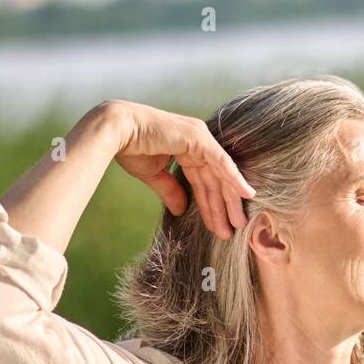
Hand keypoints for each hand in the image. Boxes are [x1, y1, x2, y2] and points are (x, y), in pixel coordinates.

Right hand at [101, 100, 256, 239]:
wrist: (117, 132)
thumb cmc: (131, 148)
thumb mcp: (155, 175)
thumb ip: (171, 191)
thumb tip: (180, 210)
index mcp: (187, 149)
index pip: (204, 182)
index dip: (210, 206)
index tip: (217, 227)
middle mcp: (198, 142)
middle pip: (215, 180)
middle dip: (223, 207)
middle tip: (232, 231)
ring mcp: (200, 138)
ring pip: (221, 174)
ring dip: (231, 199)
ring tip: (239, 223)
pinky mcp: (199, 138)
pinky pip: (221, 162)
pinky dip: (234, 178)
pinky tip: (246, 194)